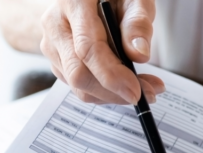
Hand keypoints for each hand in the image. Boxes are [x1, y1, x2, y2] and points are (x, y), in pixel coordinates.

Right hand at [40, 0, 163, 103]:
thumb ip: (138, 23)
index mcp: (73, 2)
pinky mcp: (58, 59)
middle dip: (114, 92)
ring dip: (113, 95)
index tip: (136, 92)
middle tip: (149, 94)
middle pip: (78, 72)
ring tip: (146, 86)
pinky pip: (79, 85)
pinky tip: (128, 82)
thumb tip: (139, 55)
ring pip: (77, 84)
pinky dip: (106, 92)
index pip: (87, 48)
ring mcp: (53, 43)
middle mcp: (55, 24)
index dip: (111, 75)